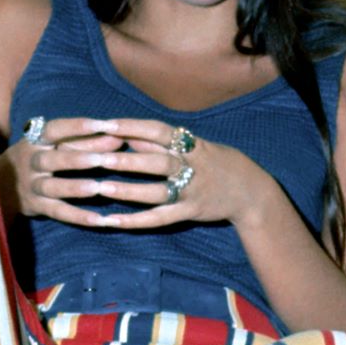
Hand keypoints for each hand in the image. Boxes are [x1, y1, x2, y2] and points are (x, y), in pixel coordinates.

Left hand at [9, 117, 266, 231]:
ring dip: (127, 191)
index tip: (103, 123)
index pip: (157, 131)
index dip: (130, 126)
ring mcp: (192, 191)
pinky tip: (110, 221)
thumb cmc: (213, 161)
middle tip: (95, 158)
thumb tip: (123, 134)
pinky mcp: (191, 213)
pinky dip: (134, 220)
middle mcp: (191, 166)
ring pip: (156, 192)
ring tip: (98, 188)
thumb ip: (157, 142)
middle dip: (126, 160)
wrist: (250, 190)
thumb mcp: (190, 145)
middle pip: (156, 161)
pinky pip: (160, 218)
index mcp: (189, 144)